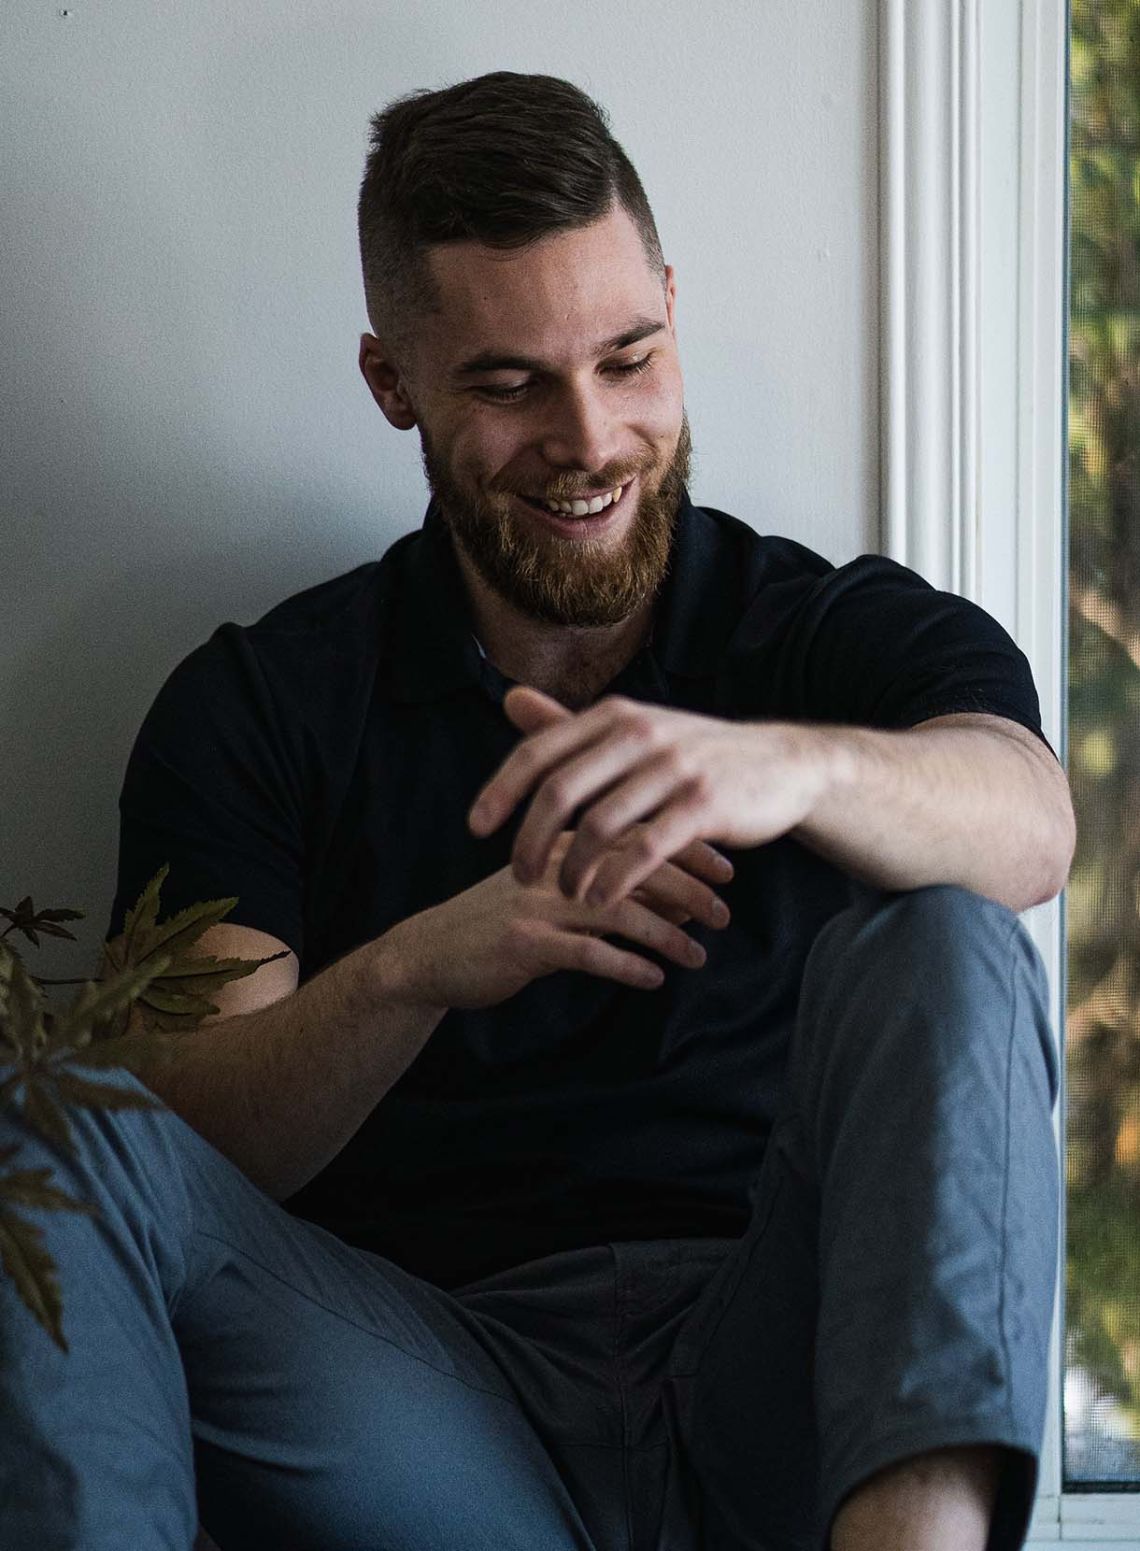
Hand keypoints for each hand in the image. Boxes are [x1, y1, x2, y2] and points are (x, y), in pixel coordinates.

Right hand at [383, 828, 731, 1010]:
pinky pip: (586, 953)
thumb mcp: (554, 894)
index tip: (728, 869)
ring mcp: (537, 903)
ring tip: (698, 955)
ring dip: (666, 934)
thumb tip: (679, 895)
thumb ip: (610, 886)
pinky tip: (653, 979)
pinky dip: (626, 966)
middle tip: (725, 912)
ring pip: (618, 909)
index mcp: (562, 844)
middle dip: (688, 888)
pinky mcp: (523, 943)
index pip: (637, 834)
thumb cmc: (498, 925)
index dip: (687, 849)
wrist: (429, 955)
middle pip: (635, 865)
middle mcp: (553, 865)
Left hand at [467, 686, 825, 908]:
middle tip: (518, 877)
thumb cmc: (697, 754)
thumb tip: (509, 699)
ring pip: (599, 826)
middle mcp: (640, 734)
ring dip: (572, 869)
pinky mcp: (703, 805)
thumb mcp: (635, 729)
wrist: (785, 765)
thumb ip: (570, 725)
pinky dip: (615, 881)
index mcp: (615, 716)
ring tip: (564, 895)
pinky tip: (601, 902)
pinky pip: (644, 849)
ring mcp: (673, 769)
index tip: (475, 829)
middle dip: (529, 840)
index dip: (501, 792)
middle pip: (560, 792)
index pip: (539, 752)